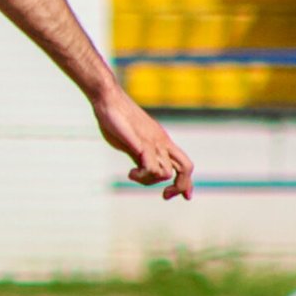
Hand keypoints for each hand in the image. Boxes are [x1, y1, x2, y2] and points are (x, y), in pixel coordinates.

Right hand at [92, 82, 193, 199]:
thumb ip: (139, 155)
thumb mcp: (131, 142)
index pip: (185, 164)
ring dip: (149, 181)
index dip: (187, 183)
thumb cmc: (116, 119)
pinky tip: (130, 172)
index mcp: (163, 142)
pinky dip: (142, 176)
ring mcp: (153, 142)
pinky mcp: (142, 143)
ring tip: (133, 174)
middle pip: (186, 168)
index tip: (185, 197)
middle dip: (180, 186)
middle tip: (164, 195)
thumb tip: (141, 169)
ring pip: (166, 172)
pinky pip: (152, 167)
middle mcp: (162, 142)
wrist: (108, 99)